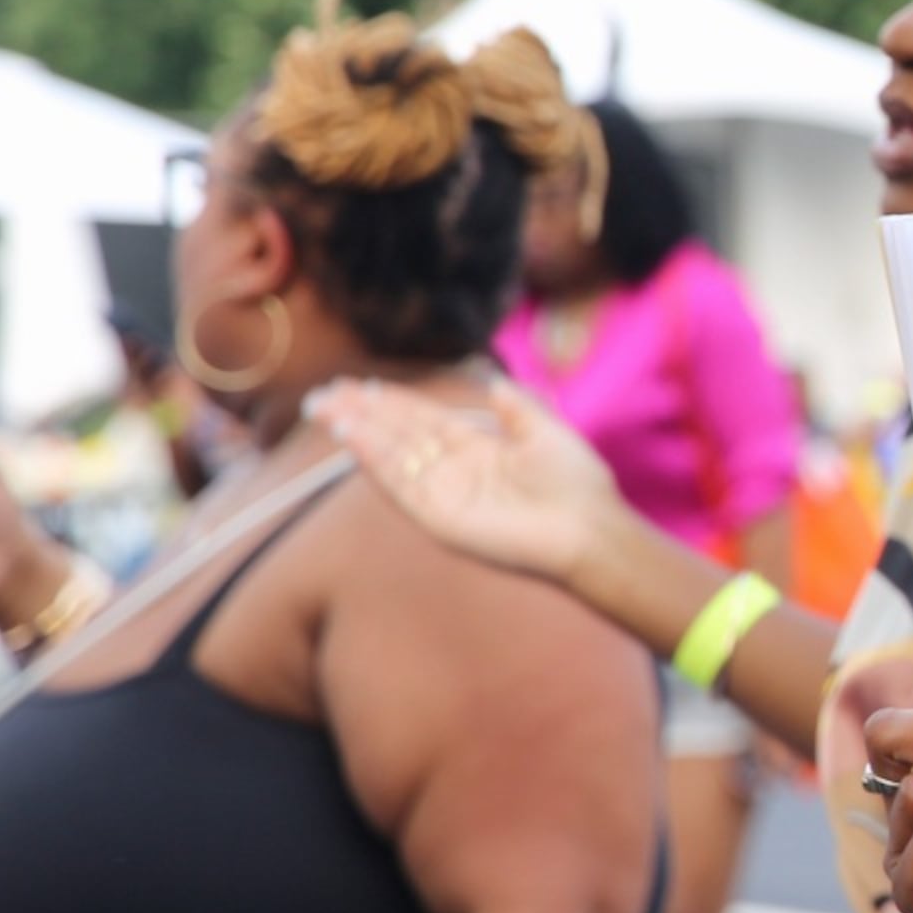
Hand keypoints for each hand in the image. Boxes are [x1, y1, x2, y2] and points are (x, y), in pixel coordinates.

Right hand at [309, 376, 618, 583]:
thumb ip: (517, 409)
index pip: (422, 420)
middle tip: (321, 396)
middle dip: (362, 415)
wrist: (591, 530)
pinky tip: (355, 439)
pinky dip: (377, 462)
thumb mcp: (547, 434)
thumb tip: (497, 383)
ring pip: (392, 458)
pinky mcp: (440, 519)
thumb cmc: (578, 486)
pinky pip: (401, 486)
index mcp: (478, 450)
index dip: (391, 402)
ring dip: (360, 434)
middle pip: (397, 436)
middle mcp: (454, 472)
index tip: (358, 385)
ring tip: (328, 411)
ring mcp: (444, 496)